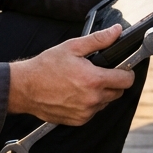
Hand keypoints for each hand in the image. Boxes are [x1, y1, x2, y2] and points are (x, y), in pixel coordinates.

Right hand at [7, 24, 135, 125]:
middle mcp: (92, 99)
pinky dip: (89, 103)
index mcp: (94, 80)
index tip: (122, 67)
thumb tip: (116, 31)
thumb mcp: (72, 47)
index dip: (127, 71)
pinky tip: (75, 93)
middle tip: (98, 72)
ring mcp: (86, 112)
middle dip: (113, 81)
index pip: (126, 80)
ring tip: (83, 82)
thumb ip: (99, 40)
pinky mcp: (78, 121)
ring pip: (105, 102)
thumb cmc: (46, 66)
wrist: (25, 88)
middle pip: (118, 92)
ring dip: (101, 93)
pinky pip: (93, 112)